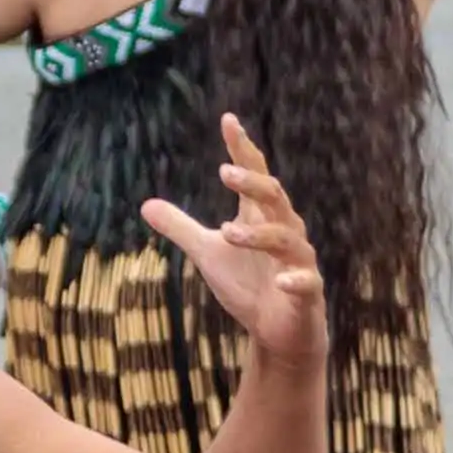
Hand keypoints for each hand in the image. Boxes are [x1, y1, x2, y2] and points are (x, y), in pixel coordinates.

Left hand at [144, 111, 326, 363]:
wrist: (277, 331)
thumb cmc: (248, 285)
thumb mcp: (208, 254)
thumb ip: (182, 228)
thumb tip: (145, 204)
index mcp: (260, 216)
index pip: (254, 174)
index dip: (242, 148)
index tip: (228, 121)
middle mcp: (284, 230)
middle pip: (273, 196)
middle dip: (251, 183)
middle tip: (223, 173)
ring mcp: (298, 260)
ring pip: (285, 236)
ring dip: (257, 233)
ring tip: (227, 232)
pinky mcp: (308, 291)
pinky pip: (306, 281)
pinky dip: (294, 278)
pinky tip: (279, 280)